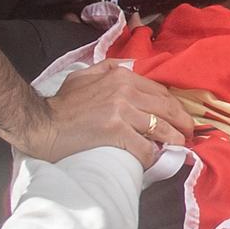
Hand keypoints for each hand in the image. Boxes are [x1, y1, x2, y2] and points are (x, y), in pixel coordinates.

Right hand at [11, 60, 191, 166]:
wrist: (41, 123)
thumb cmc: (61, 104)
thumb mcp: (83, 75)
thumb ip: (107, 67)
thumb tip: (129, 67)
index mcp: (120, 76)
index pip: (159, 92)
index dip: (174, 107)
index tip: (180, 119)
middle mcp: (125, 90)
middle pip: (166, 108)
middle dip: (182, 124)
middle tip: (189, 137)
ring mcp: (121, 110)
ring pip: (160, 128)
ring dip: (173, 141)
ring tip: (179, 150)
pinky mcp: (116, 131)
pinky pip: (144, 147)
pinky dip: (152, 156)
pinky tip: (154, 161)